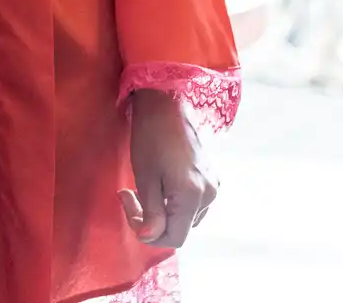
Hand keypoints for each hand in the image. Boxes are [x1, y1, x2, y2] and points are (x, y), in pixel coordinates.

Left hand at [121, 89, 217, 248]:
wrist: (165, 104)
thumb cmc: (150, 137)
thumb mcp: (145, 177)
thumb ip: (150, 212)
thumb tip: (150, 238)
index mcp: (193, 196)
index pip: (174, 238)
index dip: (147, 232)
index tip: (129, 204)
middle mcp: (209, 195)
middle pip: (180, 228)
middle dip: (153, 220)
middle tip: (130, 195)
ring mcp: (213, 186)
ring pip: (186, 217)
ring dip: (163, 211)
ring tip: (143, 188)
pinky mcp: (211, 178)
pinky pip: (193, 203)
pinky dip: (173, 201)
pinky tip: (159, 183)